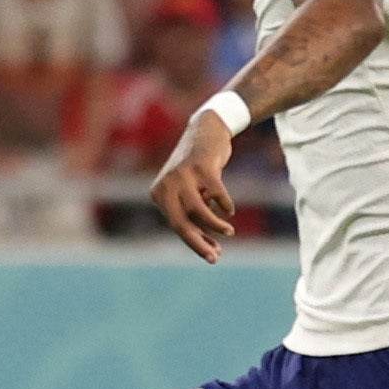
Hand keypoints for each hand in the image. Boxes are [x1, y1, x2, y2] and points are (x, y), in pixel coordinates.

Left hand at [154, 106, 240, 261]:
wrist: (206, 131)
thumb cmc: (199, 169)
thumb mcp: (190, 192)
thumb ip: (194, 216)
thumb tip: (212, 249)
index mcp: (159, 193)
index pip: (176, 225)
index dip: (195, 242)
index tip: (213, 255)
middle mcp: (166, 184)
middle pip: (180, 222)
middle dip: (198, 243)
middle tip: (216, 257)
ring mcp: (182, 174)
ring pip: (198, 210)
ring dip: (215, 225)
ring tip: (228, 231)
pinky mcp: (201, 165)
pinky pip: (215, 192)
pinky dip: (224, 204)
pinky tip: (229, 210)